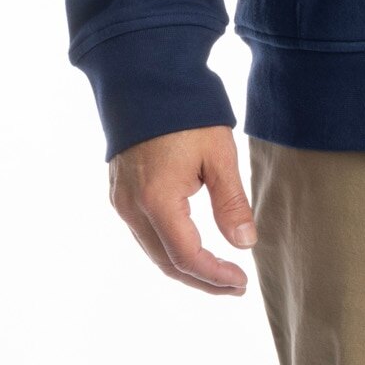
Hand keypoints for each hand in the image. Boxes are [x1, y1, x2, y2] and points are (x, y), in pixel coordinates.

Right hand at [108, 126, 256, 294]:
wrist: (145, 78)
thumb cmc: (187, 113)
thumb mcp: (218, 154)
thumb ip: (231, 202)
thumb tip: (245, 244)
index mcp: (157, 200)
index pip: (186, 256)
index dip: (215, 275)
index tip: (241, 282)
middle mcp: (131, 208)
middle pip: (166, 262)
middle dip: (201, 279)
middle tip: (234, 286)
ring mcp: (121, 201)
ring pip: (153, 250)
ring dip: (185, 266)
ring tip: (219, 272)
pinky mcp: (119, 192)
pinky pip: (143, 233)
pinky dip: (168, 247)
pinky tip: (191, 246)